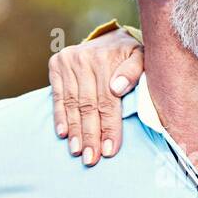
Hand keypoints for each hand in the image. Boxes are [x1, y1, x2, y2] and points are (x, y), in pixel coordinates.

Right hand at [47, 26, 142, 165]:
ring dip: (74, 131)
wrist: (111, 38)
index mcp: (106, 58)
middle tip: (91, 159)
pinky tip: (63, 134)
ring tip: (77, 151)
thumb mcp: (141, 57)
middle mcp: (84, 59)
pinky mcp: (56, 65)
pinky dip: (60, 116)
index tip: (109, 150)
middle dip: (90, 135)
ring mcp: (68, 61)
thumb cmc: (130, 56)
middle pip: (88, 105)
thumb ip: (134, 71)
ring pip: (72, 104)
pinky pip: (58, 96)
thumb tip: (117, 88)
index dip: (109, 127)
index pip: (107, 101)